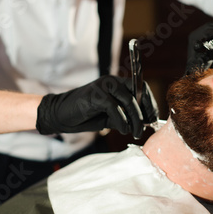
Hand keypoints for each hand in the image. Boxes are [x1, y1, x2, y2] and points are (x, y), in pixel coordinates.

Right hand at [36, 75, 158, 138]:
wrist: (60, 115)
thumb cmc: (86, 116)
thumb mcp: (110, 116)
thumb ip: (125, 115)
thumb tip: (144, 122)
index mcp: (117, 83)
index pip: (141, 87)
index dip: (150, 103)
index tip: (152, 118)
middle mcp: (112, 81)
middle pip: (139, 92)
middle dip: (146, 112)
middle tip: (145, 128)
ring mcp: (104, 86)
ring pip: (129, 101)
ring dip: (135, 120)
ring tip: (135, 132)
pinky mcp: (96, 95)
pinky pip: (115, 108)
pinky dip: (122, 121)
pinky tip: (122, 130)